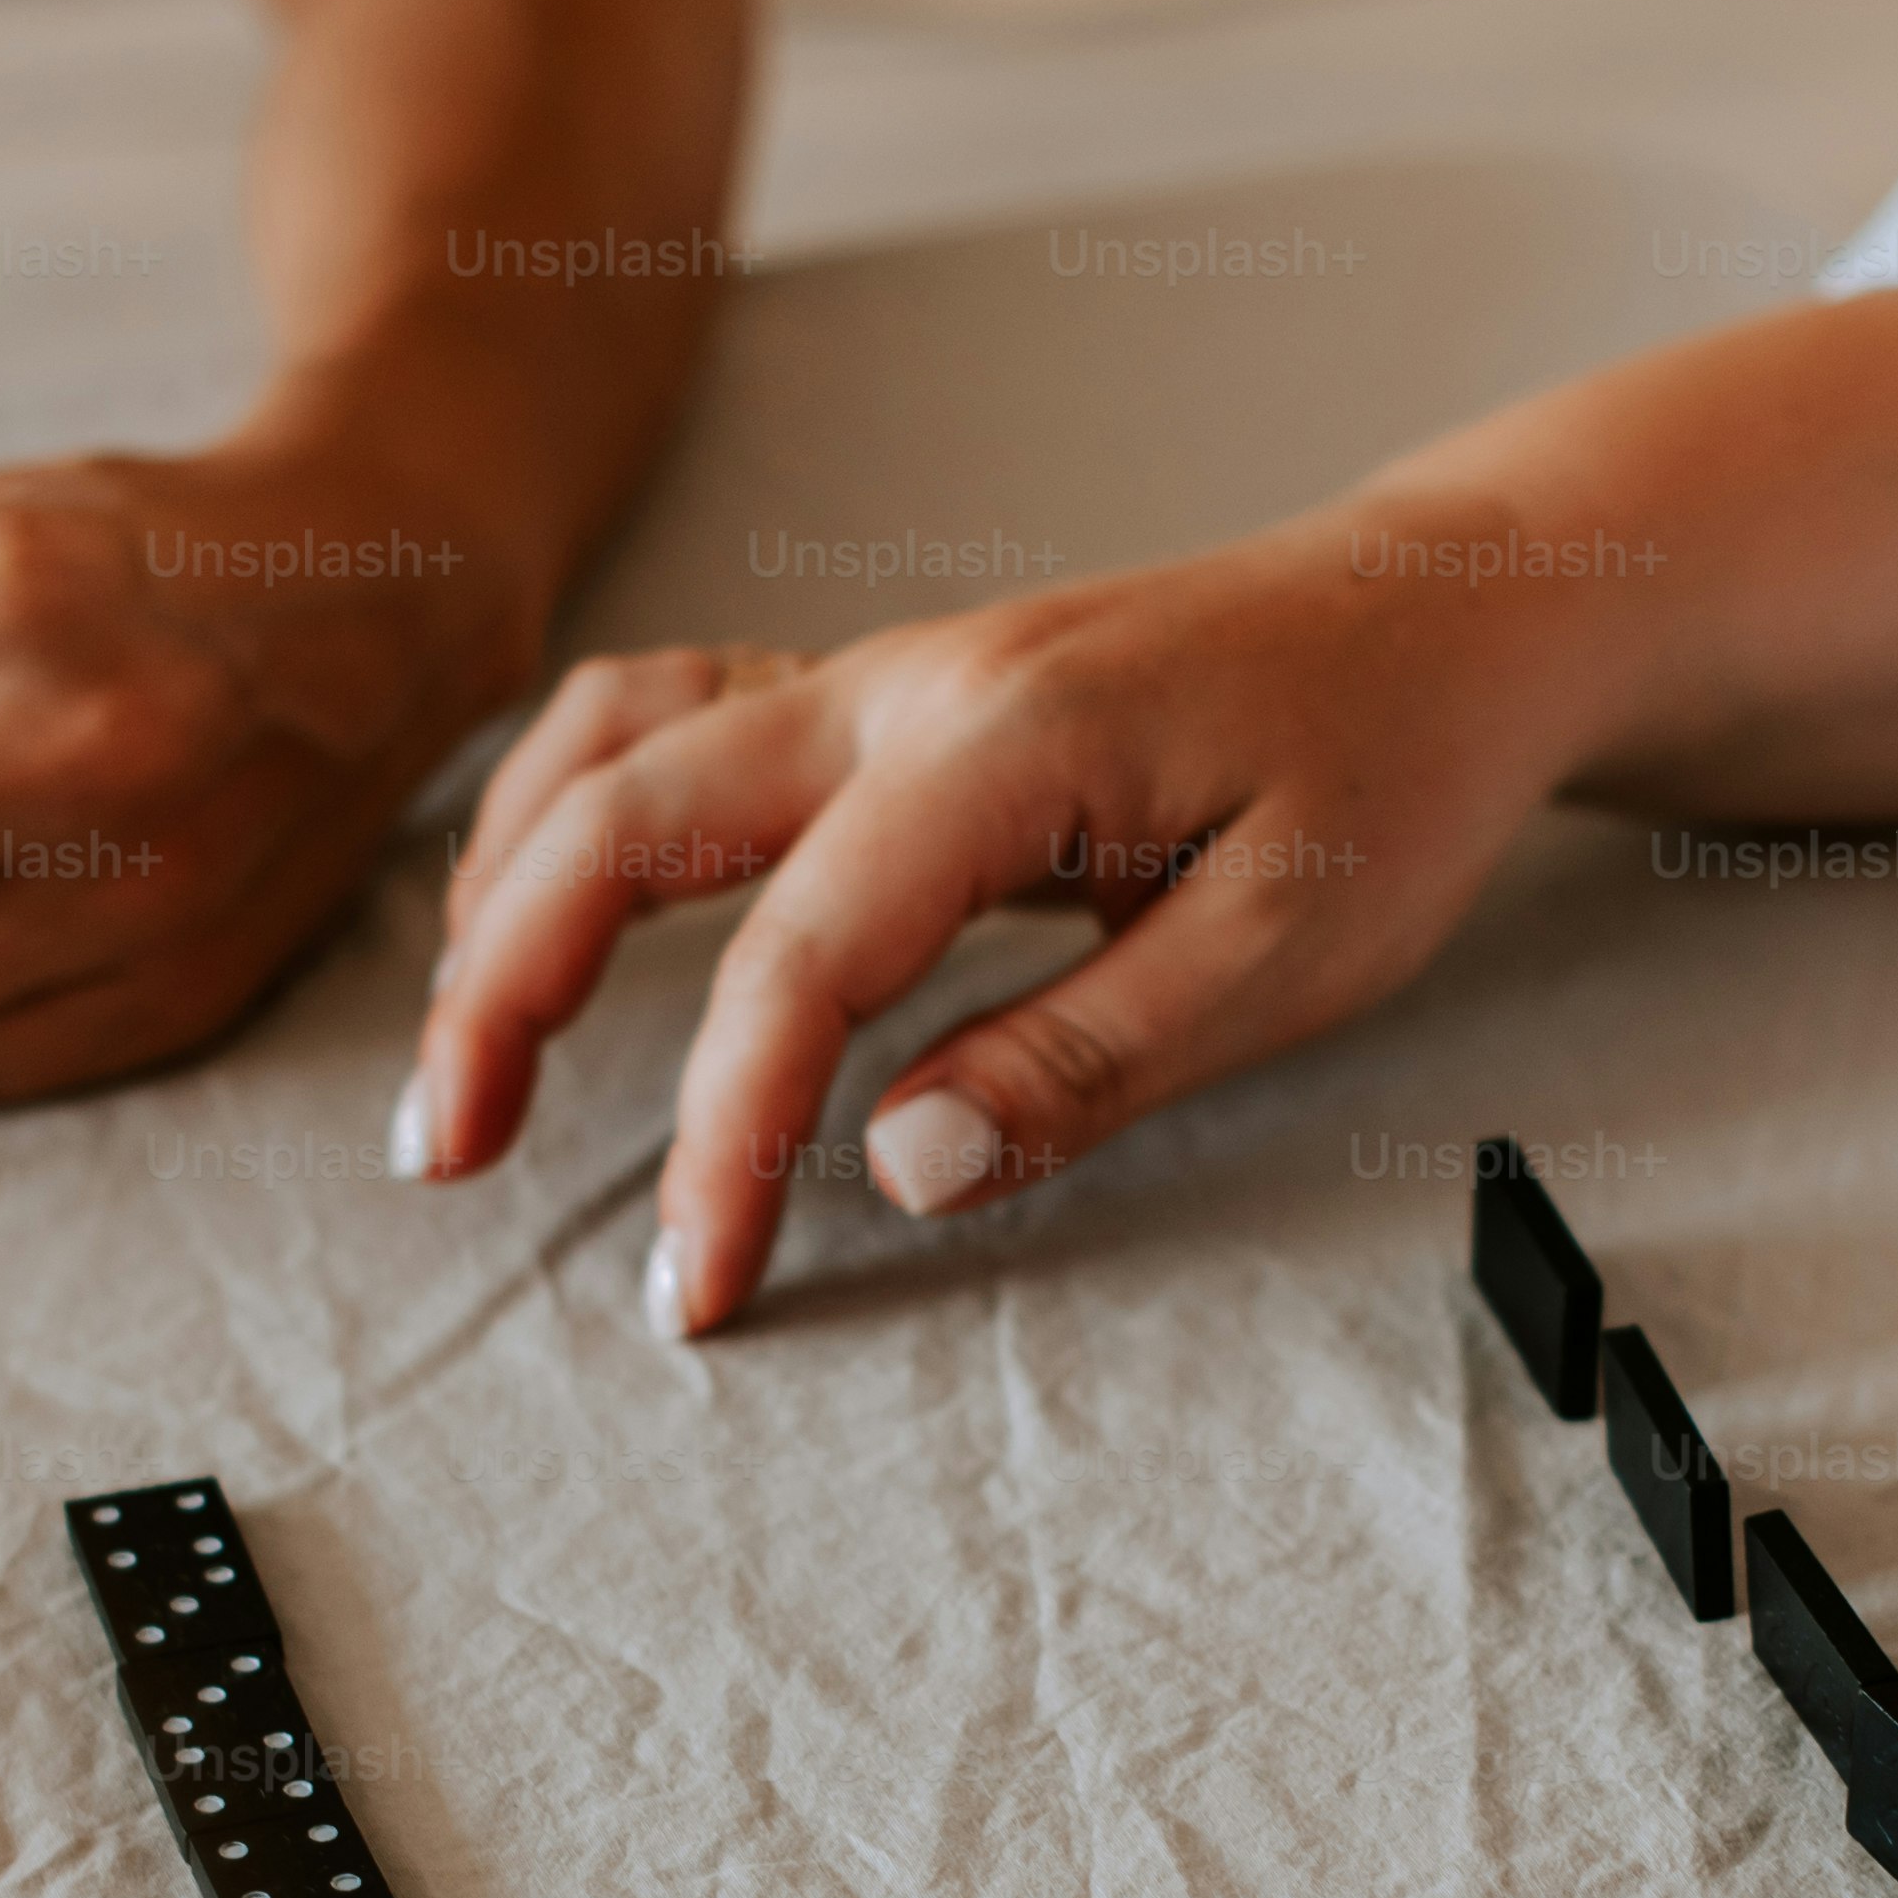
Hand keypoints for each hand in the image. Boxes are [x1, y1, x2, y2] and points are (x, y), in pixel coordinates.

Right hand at [399, 517, 1607, 1333]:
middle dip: (502, 986)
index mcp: (1006, 744)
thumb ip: (1089, 1058)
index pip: (800, 956)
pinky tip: (539, 907)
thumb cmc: (1391, 769)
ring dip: (504, 885)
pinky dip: (568, 808)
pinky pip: (668, 718)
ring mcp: (880, 675)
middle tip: (448, 1153)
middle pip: (624, 812)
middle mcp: (906, 684)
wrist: (1449, 611)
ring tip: (459, 1050)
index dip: (724, 1137)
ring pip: (613, 744)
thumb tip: (895, 1163)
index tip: (698, 1286)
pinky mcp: (881, 697)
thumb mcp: (1296, 947)